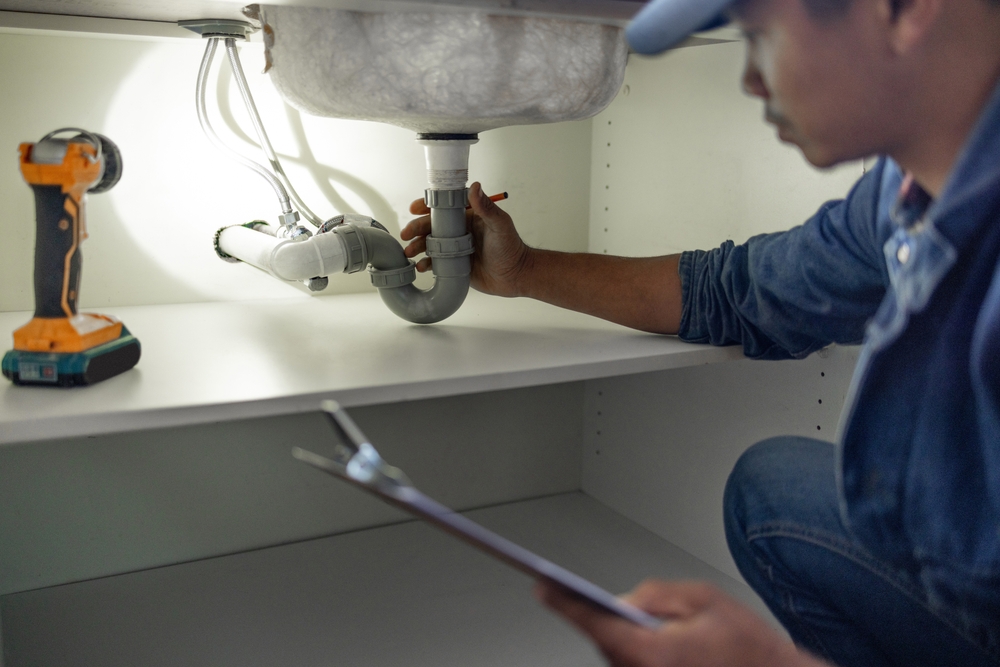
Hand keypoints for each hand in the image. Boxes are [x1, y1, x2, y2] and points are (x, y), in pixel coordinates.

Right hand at [400, 182, 532, 297]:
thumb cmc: (511, 248)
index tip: (415, 208)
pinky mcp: (454, 265)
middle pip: (432, 226)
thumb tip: (474, 186)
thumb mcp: (499, 225)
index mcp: (468, 217)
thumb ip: (486, 207)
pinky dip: (426, 263)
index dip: (427, 206)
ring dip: (418, 246)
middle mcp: (459, 231)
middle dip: (416, 229)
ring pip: (431, 244)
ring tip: (409, 252)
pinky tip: (421, 266)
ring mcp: (455, 248)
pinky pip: (436, 262)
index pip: (444, 207)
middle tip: (406, 234)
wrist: (515, 276)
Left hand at [536, 579, 821, 666]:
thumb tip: (622, 600)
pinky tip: (650, 640)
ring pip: (615, 653)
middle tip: (597, 593)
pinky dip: (633, 649)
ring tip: (642, 620)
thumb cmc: (748, 646)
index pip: (596, 622)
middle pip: (603, 639)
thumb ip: (655, 594)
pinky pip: (630, 665)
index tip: (542, 587)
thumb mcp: (704, 599)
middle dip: (602, 614)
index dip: (565, 603)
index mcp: (653, 653)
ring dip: (620, 635)